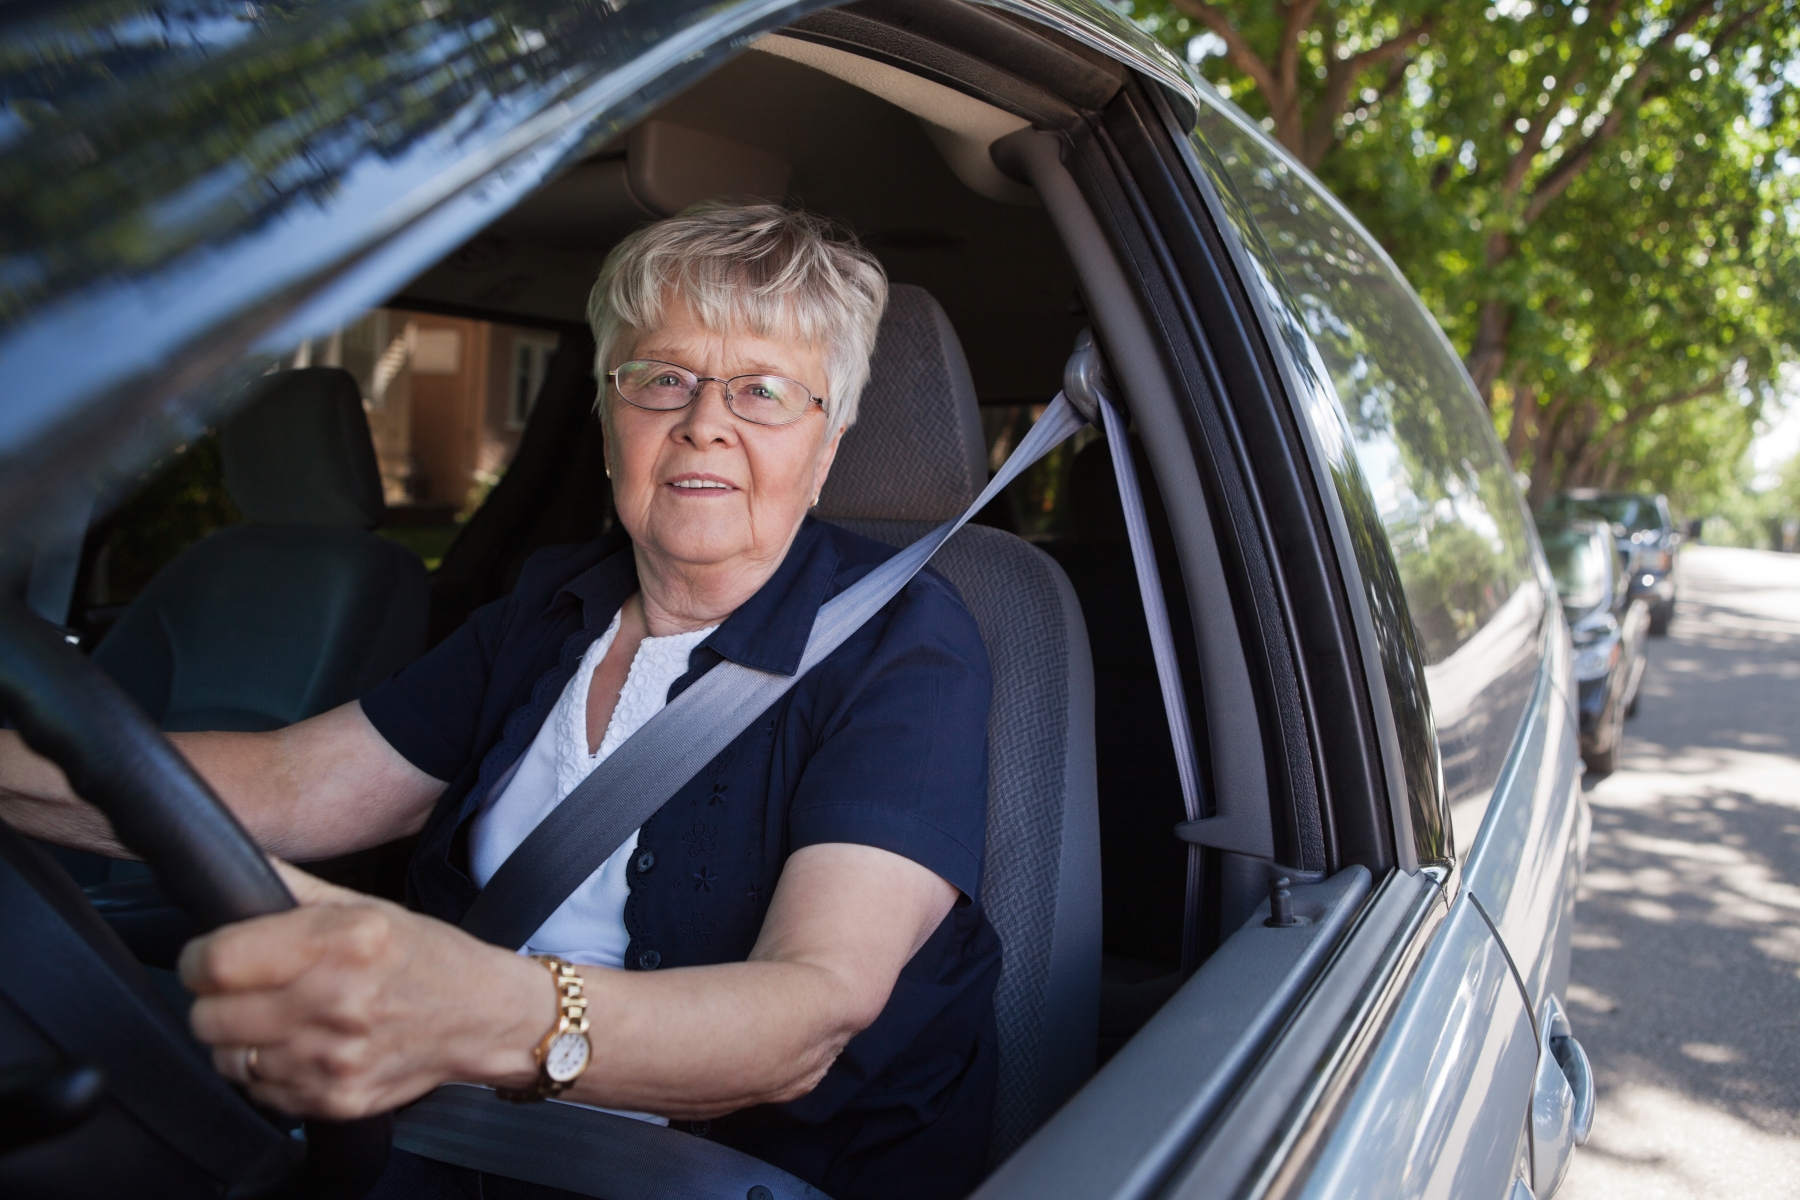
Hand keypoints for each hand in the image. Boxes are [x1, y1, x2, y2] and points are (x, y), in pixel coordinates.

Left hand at [180, 860, 544, 1118]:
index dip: (197, 960)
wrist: (483, 1016)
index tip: (205, 959)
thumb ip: (293, 888)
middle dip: (215, 1000)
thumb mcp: (367, 906)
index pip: (219, 962)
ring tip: (274, 1019)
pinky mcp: (336, 1099)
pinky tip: (299, 1047)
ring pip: (227, 1059)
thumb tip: (234, 864)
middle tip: (244, 989)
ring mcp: (335, 1058)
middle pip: (210, 1017)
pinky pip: (260, 1092)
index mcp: (344, 941)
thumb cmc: (426, 957)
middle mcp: (337, 1001)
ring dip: (239, 1039)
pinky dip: (268, 1072)